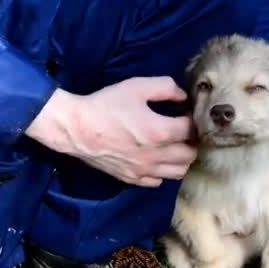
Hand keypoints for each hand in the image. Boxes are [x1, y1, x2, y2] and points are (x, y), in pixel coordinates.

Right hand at [26, 77, 196, 186]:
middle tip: (183, 132)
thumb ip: (166, 87)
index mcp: (160, 131)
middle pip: (190, 154)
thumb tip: (184, 98)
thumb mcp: (137, 86)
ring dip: (182, 159)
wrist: (76, 128)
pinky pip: (159, 181)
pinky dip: (163, 171)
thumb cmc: (106, 105)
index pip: (191, 129)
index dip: (192, 120)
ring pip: (179, 172)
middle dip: (191, 141)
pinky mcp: (133, 178)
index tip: (185, 114)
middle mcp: (156, 155)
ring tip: (174, 146)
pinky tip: (157, 159)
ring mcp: (145, 170)